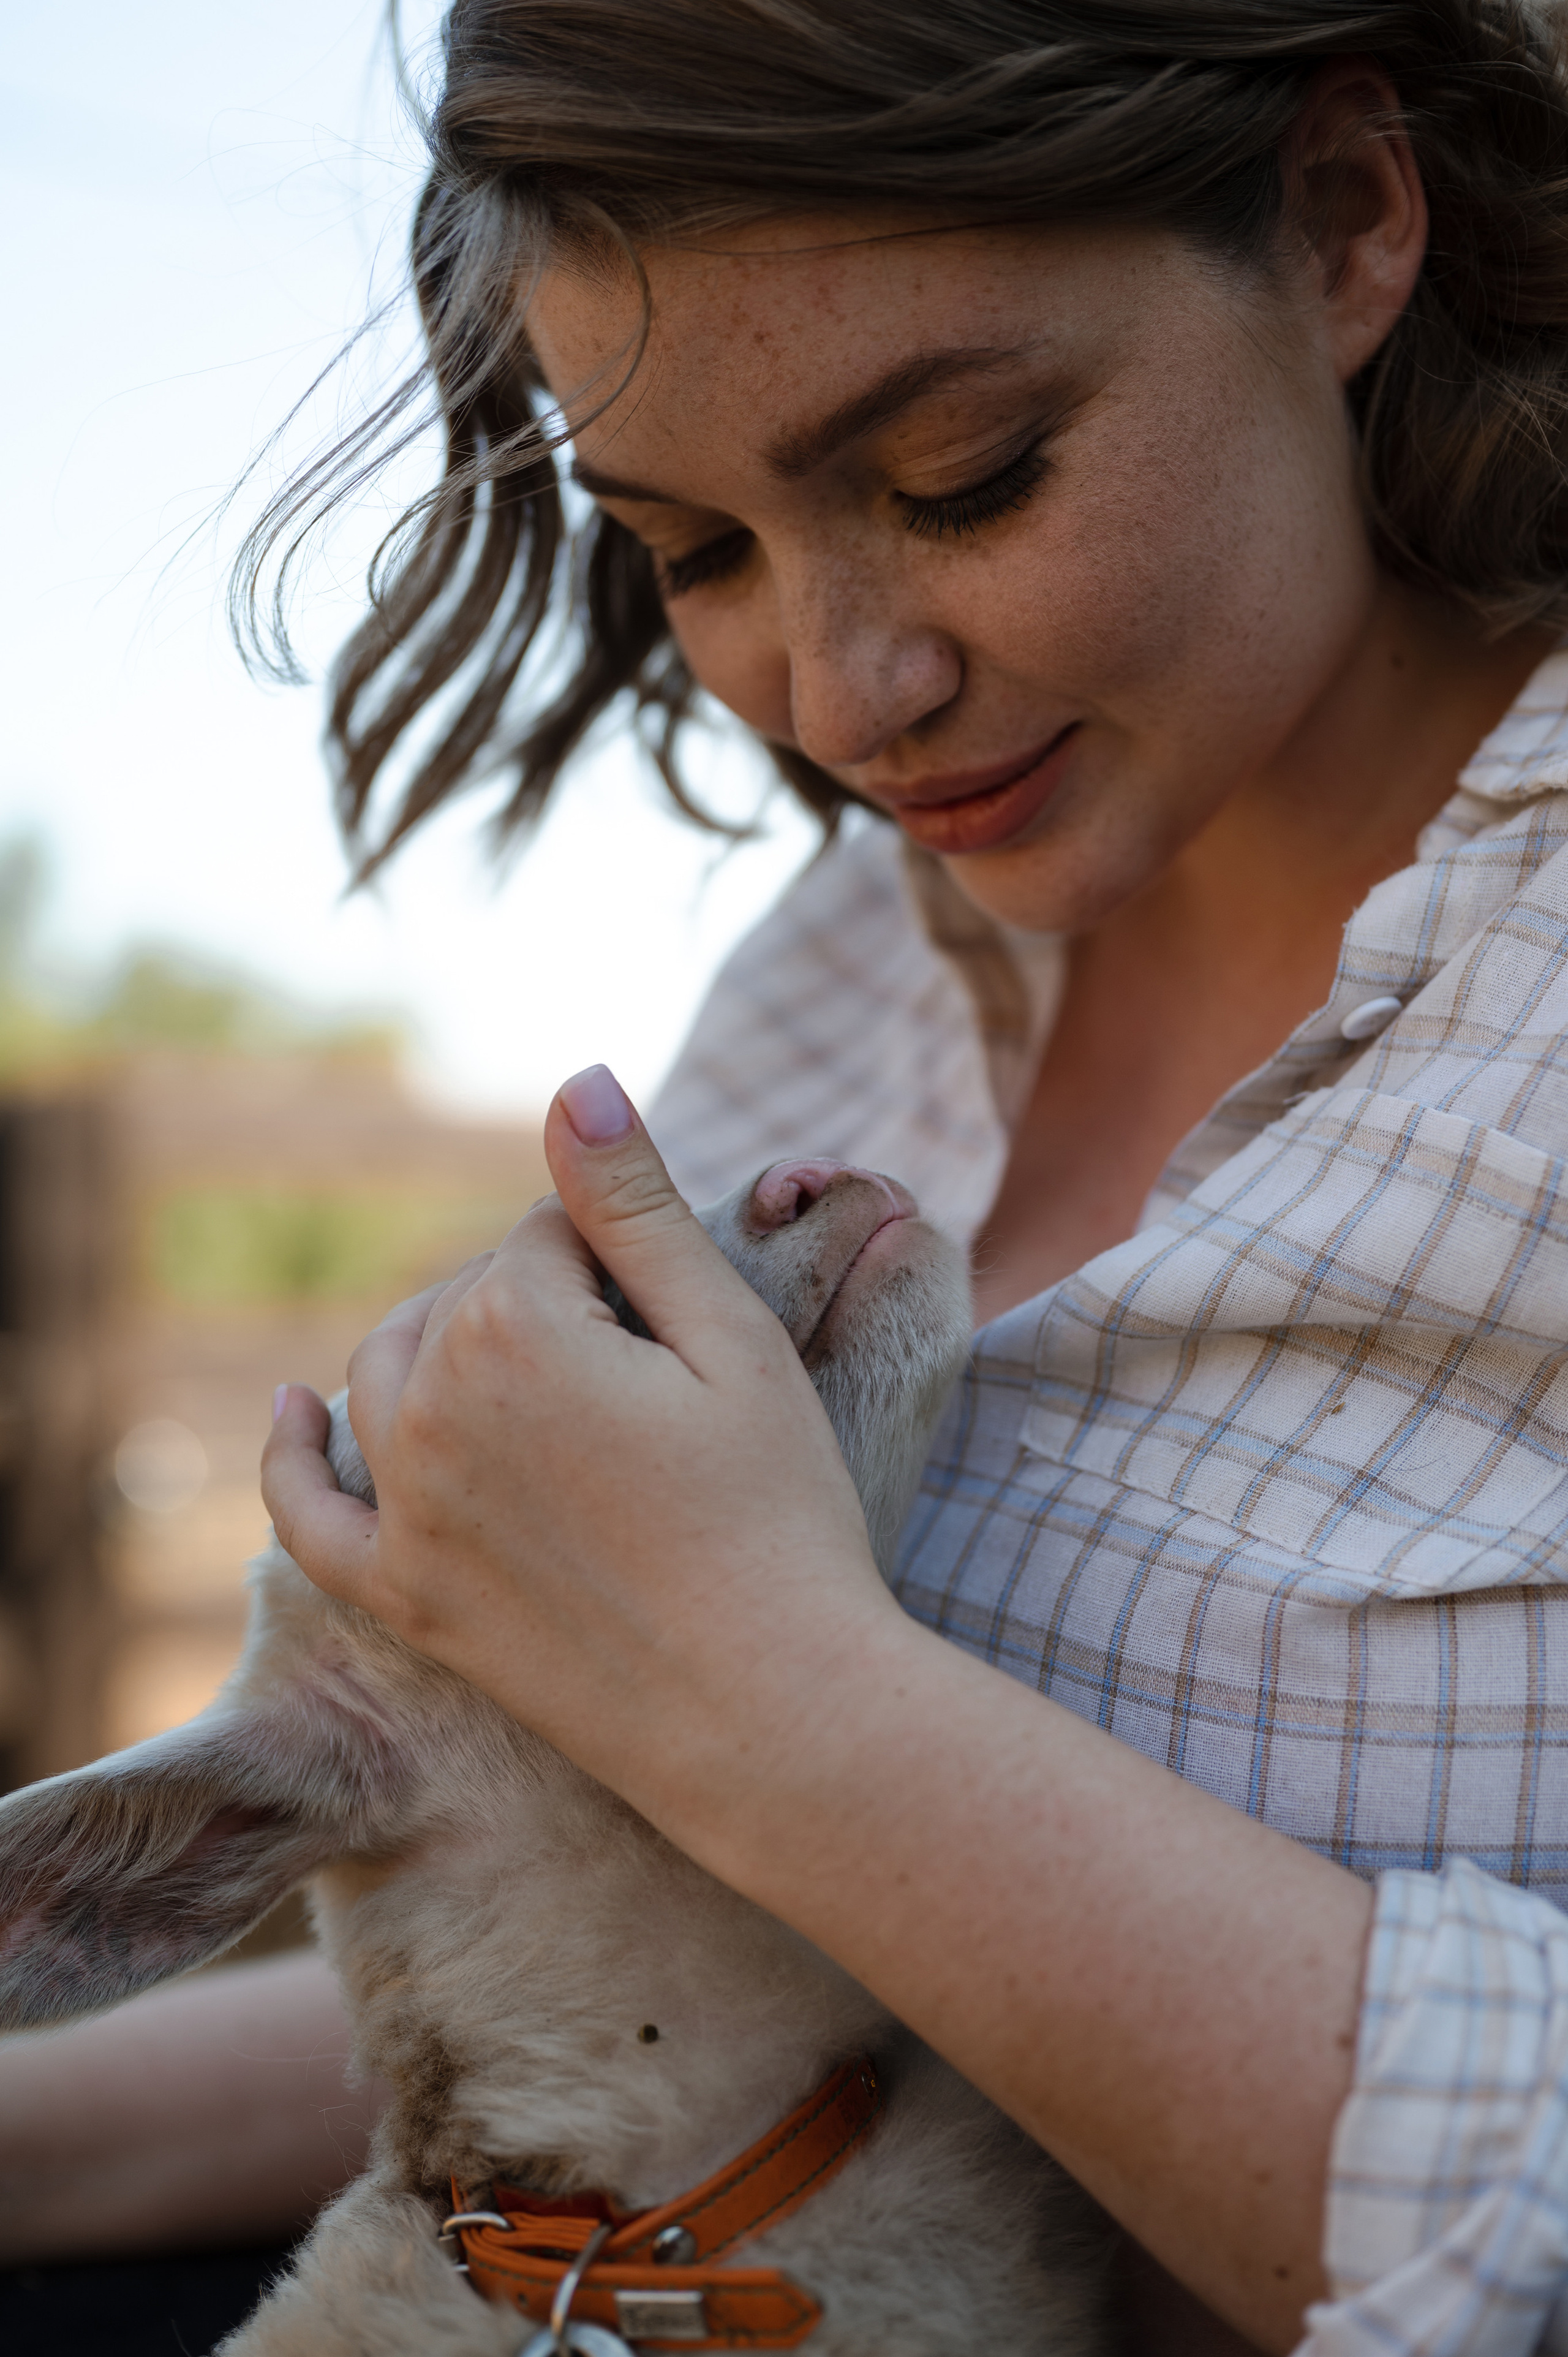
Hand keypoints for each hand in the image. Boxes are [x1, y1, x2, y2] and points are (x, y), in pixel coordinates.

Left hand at [261, 1065, 889, 1828]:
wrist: (775, 1708)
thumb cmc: (778, 1511)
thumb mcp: (728, 1335)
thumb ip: (634, 1204)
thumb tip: (575, 1079)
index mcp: (513, 1324)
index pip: (546, 1235)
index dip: (625, 1265)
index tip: (686, 1333)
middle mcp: (429, 1406)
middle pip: (463, 1297)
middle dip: (542, 1303)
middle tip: (645, 1373)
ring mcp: (406, 1510)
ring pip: (388, 1373)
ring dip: (444, 1347)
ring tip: (530, 1366)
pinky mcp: (405, 1597)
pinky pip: (307, 1512)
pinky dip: (292, 1451)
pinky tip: (291, 1408)